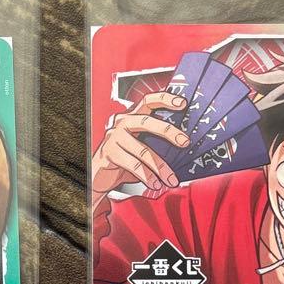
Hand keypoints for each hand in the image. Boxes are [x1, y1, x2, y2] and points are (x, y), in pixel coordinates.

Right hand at [90, 91, 189, 209]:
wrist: (99, 175)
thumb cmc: (124, 160)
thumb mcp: (141, 146)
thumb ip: (156, 142)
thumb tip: (183, 147)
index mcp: (132, 117)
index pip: (148, 101)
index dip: (165, 99)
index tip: (182, 103)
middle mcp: (122, 122)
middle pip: (146, 121)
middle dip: (168, 131)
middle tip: (185, 142)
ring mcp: (114, 137)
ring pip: (143, 150)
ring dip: (161, 167)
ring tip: (171, 179)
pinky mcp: (109, 152)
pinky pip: (133, 165)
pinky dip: (147, 177)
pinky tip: (155, 184)